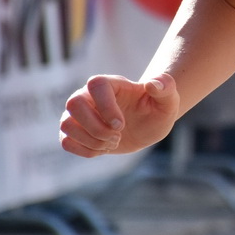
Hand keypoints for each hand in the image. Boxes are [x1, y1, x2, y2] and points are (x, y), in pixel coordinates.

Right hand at [59, 72, 180, 156]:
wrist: (148, 126)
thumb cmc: (157, 110)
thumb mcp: (168, 101)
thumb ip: (166, 88)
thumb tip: (152, 84)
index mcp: (111, 84)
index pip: (95, 84)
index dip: (106, 107)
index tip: (121, 125)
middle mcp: (90, 95)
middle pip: (73, 104)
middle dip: (96, 128)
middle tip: (118, 135)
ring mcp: (80, 114)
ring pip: (66, 124)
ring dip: (91, 140)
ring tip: (113, 142)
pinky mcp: (76, 132)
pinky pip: (66, 141)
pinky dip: (85, 150)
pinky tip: (103, 149)